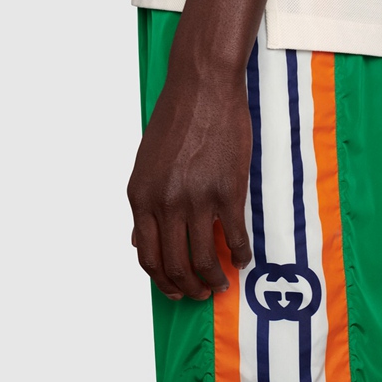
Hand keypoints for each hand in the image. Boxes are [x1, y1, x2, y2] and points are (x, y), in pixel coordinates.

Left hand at [127, 67, 252, 299]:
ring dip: (213, 279)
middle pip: (175, 265)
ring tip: (222, 283)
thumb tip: (138, 240)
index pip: (146, 256)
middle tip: (201, 294)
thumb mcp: (146, 163)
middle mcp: (165, 203)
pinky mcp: (228, 191)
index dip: (161, 281)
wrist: (203, 87)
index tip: (175, 290)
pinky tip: (243, 258)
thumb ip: (145, 203)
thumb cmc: (176, 120)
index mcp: (140, 196)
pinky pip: (235, 237)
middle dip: (188, 288)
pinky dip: (240, 255)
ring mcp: (197, 199)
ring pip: (204, 259)